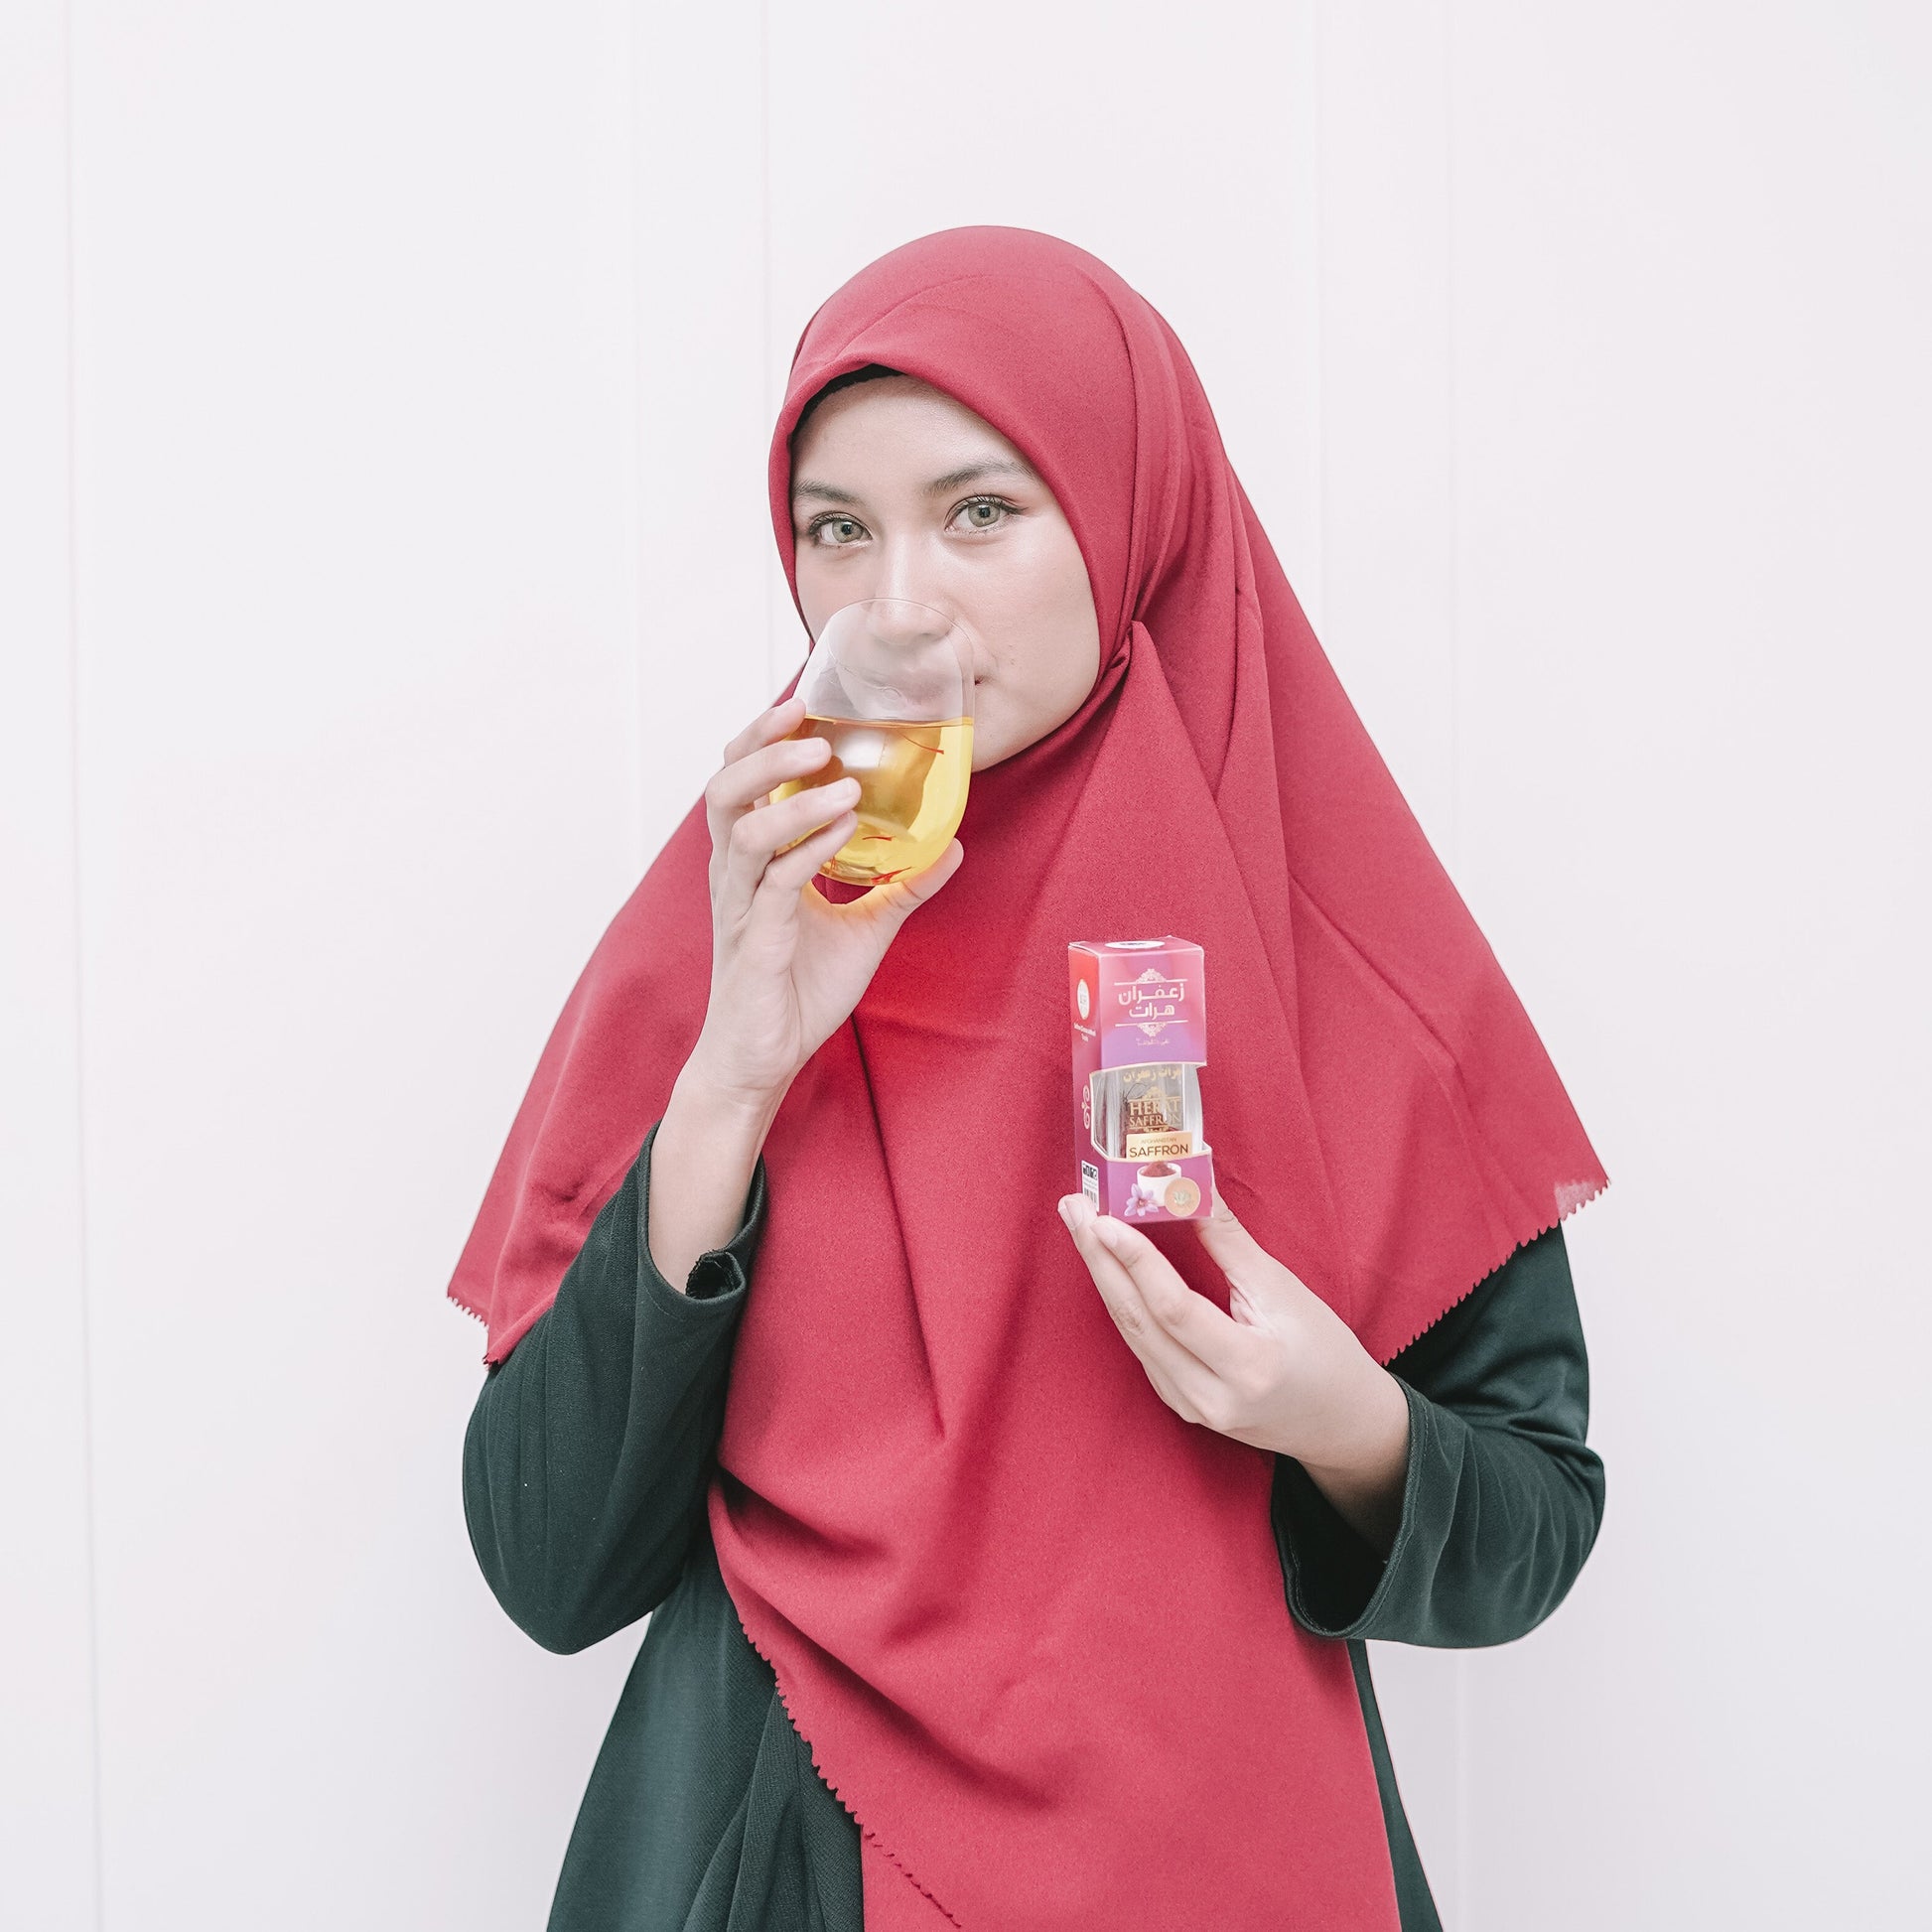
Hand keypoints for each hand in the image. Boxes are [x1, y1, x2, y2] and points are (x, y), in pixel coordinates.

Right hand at [648, 693, 960, 1290]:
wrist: (764, 1061)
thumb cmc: (796, 994)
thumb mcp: (865, 929)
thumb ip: (902, 884)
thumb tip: (954, 844)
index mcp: (753, 863)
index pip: (744, 781)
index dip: (764, 736)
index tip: (804, 699)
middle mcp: (737, 875)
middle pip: (727, 787)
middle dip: (763, 746)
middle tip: (809, 717)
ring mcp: (741, 907)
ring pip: (743, 828)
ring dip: (789, 792)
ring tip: (836, 772)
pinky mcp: (756, 944)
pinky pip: (774, 883)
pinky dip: (805, 849)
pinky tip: (838, 829)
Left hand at [1056, 1191, 1411, 1552]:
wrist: (1343, 1423)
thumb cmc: (1325, 1352)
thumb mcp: (1284, 1290)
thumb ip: (1229, 1242)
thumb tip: (1190, 1184)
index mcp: (1249, 1366)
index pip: (1174, 1308)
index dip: (1135, 1259)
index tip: (1103, 1216)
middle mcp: (1211, 1397)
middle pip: (1139, 1320)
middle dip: (1100, 1258)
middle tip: (1074, 1207)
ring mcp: (1192, 1407)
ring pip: (1133, 1334)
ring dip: (1104, 1276)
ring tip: (1082, 1226)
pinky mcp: (1182, 1406)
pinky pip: (1142, 1349)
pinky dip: (1124, 1304)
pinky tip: (1108, 1268)